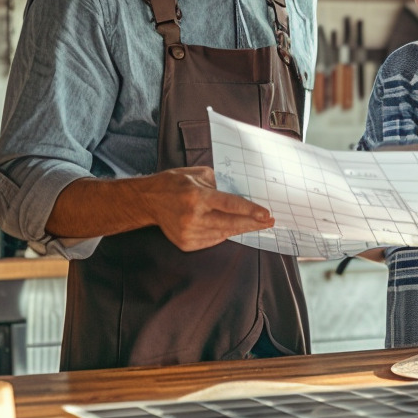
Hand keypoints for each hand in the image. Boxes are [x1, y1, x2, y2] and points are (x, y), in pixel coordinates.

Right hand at [140, 167, 273, 251]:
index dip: (250, 211)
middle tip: (268, 222)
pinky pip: (212, 240)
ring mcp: (189, 233)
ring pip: (223, 234)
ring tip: (252, 223)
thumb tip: (236, 195)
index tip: (266, 215)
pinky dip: (222, 233)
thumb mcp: (197, 174)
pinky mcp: (186, 243)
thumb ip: (218, 183)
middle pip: (231, 223)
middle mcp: (193, 217)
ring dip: (239, 228)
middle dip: (253, 223)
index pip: (230, 205)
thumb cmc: (173, 184)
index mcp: (197, 196)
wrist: (148, 200)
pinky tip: (228, 227)